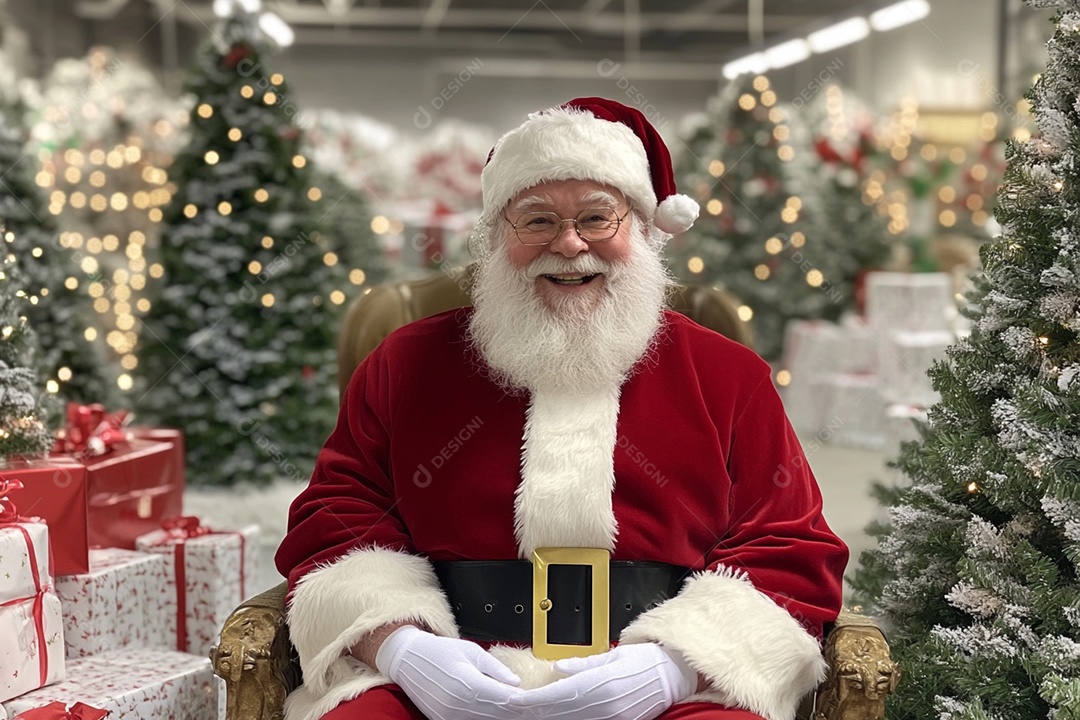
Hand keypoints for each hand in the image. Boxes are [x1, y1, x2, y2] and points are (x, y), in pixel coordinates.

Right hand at [375, 625, 522, 719]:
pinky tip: (495, 713)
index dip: (523, 701)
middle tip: (532, 707)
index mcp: (469, 685)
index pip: (505, 699)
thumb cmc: (438, 651)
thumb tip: (516, 683)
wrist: (407, 659)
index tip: (536, 699)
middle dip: (516, 712)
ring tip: (515, 710)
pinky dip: (485, 719)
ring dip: (502, 717)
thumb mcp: (471, 651)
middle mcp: (459, 705)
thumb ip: (495, 669)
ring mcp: (450, 716)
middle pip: (498, 715)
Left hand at [508, 643, 695, 719]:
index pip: (559, 694)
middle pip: (562, 711)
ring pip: (571, 719)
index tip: (517, 699)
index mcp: (603, 683)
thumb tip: (559, 668)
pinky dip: (568, 719)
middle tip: (515, 708)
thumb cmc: (647, 660)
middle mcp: (607, 703)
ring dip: (548, 716)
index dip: (535, 699)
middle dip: (536, 710)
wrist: (673, 675)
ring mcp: (613, 716)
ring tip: (530, 713)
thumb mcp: (614, 654)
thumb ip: (584, 663)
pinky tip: (555, 716)